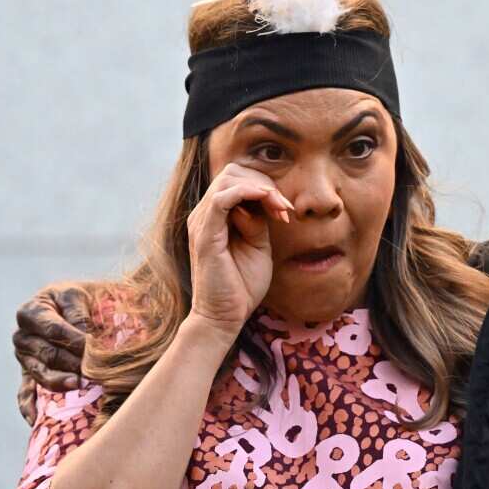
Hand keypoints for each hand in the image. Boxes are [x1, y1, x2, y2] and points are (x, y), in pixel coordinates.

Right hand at [13, 283, 95, 422]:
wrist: (77, 306)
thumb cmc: (80, 299)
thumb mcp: (79, 297)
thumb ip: (79, 315)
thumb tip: (85, 342)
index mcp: (33, 311)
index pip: (55, 331)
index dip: (76, 341)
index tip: (95, 350)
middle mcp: (23, 335)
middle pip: (48, 354)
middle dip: (74, 364)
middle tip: (95, 372)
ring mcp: (24, 357)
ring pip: (40, 373)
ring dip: (60, 382)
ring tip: (78, 386)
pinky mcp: (28, 374)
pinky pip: (25, 392)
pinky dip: (30, 407)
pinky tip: (36, 420)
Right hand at [187, 164, 291, 340]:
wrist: (224, 317)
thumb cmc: (241, 285)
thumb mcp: (258, 245)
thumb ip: (258, 221)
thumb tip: (264, 201)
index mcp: (215, 216)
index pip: (237, 179)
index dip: (265, 186)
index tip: (286, 211)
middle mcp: (204, 214)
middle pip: (232, 172)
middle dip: (265, 183)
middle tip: (285, 209)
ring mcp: (202, 222)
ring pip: (229, 179)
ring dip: (262, 189)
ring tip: (281, 211)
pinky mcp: (205, 235)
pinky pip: (222, 199)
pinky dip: (248, 193)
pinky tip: (268, 203)